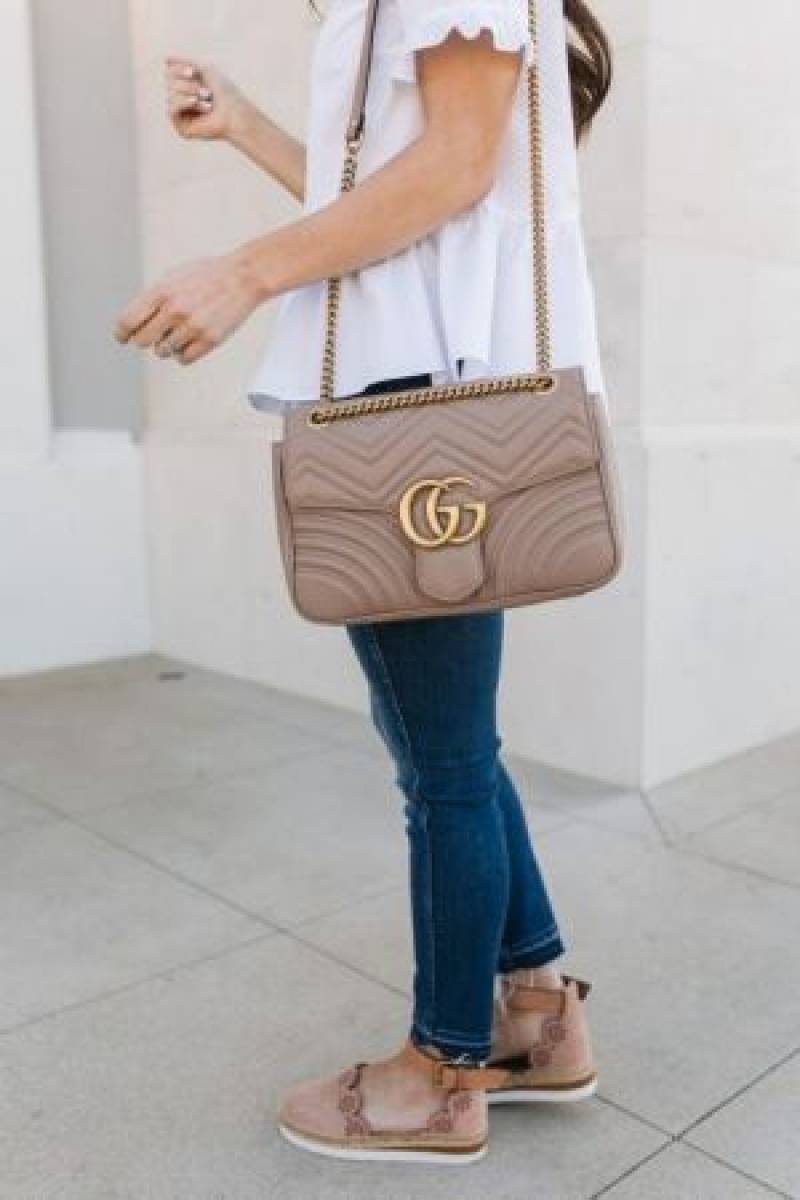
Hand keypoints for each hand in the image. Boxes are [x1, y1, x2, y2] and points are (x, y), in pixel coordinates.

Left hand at [112, 253, 259, 364]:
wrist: (243, 277)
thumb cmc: (207, 276)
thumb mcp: (173, 277)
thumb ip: (153, 297)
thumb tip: (134, 322)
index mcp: (162, 291)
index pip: (129, 321)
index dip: (122, 333)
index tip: (122, 338)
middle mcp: (175, 310)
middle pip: (143, 341)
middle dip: (146, 339)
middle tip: (154, 334)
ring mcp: (193, 326)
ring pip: (163, 352)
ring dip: (167, 346)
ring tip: (179, 332)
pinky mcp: (210, 340)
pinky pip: (183, 359)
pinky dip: (182, 354)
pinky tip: (189, 342)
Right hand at [164, 57, 249, 141]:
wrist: (236, 114)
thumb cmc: (225, 92)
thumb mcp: (204, 70)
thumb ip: (184, 63)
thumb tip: (166, 60)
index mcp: (187, 87)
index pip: (170, 73)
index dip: (178, 69)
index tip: (193, 71)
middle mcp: (183, 101)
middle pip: (169, 83)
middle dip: (187, 84)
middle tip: (206, 92)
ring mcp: (182, 115)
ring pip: (170, 95)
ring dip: (189, 93)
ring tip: (207, 99)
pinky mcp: (182, 128)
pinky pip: (171, 110)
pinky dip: (184, 103)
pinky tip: (197, 103)